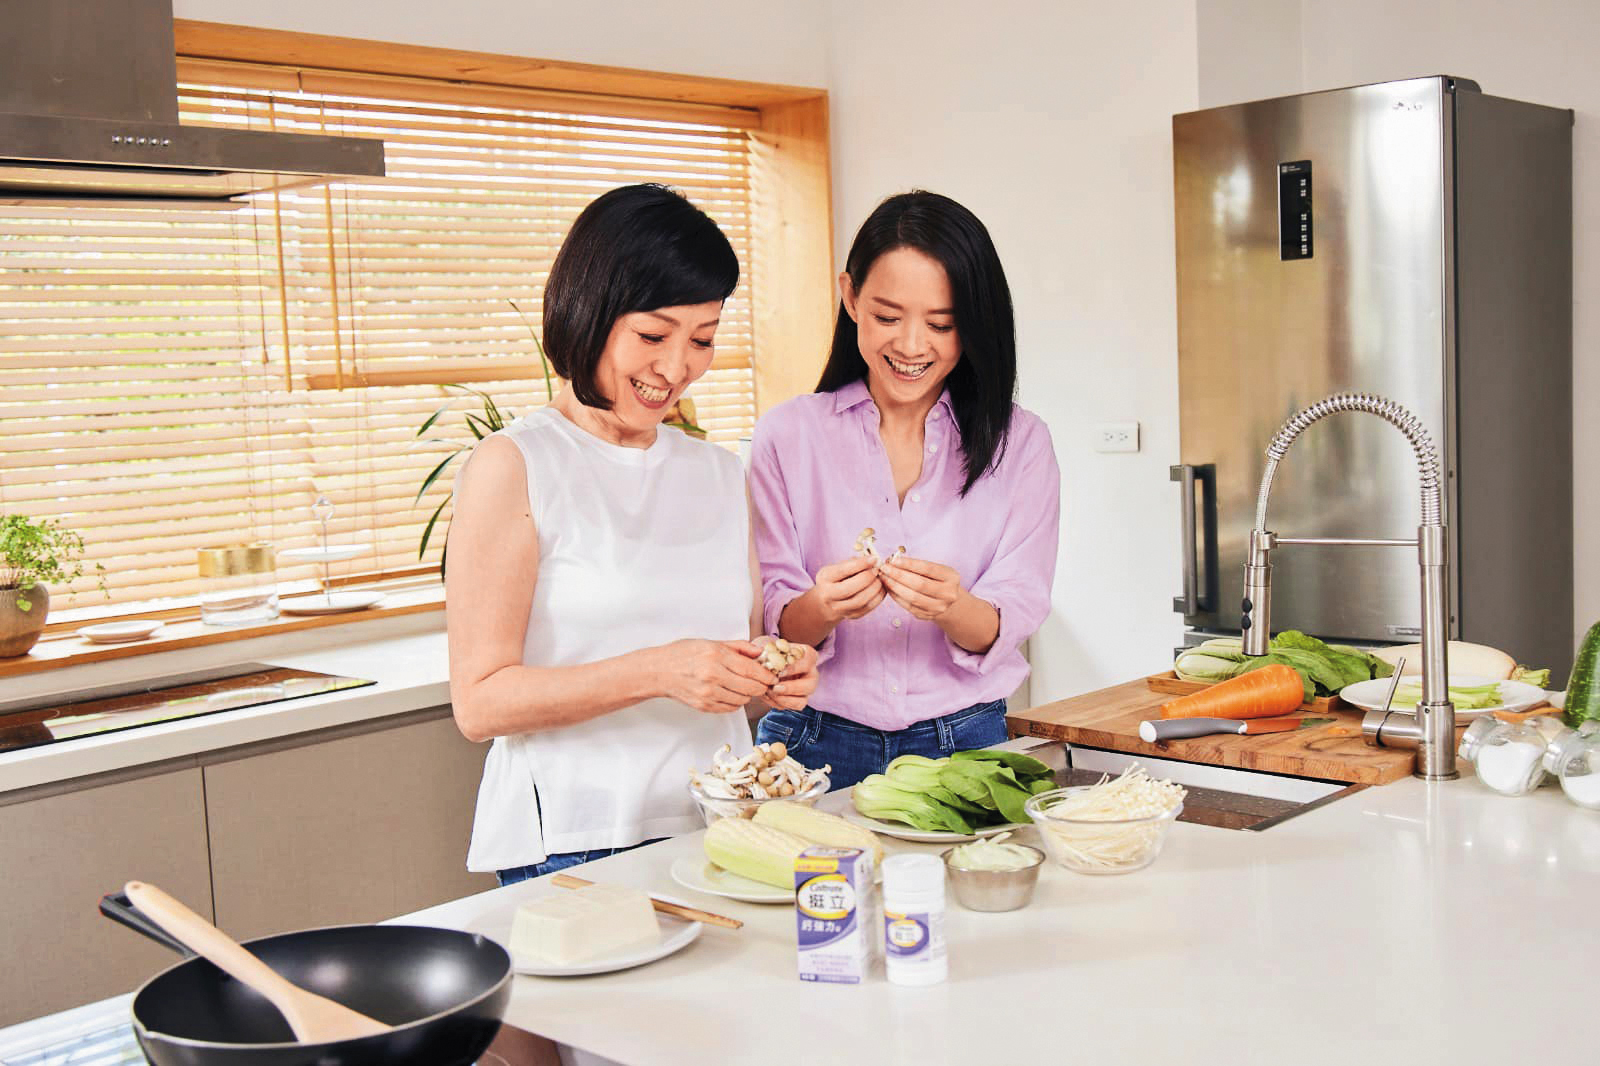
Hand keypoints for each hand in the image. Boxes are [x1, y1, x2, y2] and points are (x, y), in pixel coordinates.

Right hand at [652, 639, 777, 713]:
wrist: (659, 671)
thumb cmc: (683, 654)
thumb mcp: (710, 642)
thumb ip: (738, 647)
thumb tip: (760, 652)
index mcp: (716, 656)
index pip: (751, 670)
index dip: (766, 675)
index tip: (772, 676)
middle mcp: (713, 676)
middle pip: (751, 688)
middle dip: (761, 686)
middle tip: (763, 682)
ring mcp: (708, 694)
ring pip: (742, 700)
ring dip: (747, 694)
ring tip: (742, 685)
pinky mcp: (704, 706)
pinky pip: (731, 708)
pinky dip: (735, 701)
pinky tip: (730, 692)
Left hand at [759, 641, 818, 711]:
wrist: (766, 661)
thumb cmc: (770, 651)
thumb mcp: (767, 644)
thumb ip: (764, 648)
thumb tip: (758, 654)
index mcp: (808, 656)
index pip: (807, 661)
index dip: (794, 668)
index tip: (780, 670)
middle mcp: (811, 673)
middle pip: (810, 685)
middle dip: (791, 688)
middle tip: (775, 687)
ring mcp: (805, 689)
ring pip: (802, 701)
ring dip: (784, 700)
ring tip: (769, 693)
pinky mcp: (797, 700)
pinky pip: (790, 707)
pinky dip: (777, 703)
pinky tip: (766, 696)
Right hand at [812, 555, 886, 622]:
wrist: (827, 599)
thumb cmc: (837, 578)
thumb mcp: (838, 567)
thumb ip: (853, 563)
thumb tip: (873, 561)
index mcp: (825, 578)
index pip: (842, 571)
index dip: (860, 564)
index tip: (873, 559)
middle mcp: (828, 595)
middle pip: (850, 589)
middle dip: (868, 578)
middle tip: (877, 570)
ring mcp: (839, 608)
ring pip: (860, 600)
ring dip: (875, 588)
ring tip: (879, 579)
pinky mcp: (851, 615)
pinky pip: (868, 607)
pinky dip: (878, 597)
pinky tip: (881, 588)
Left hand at [878, 556, 963, 620]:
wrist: (946, 598)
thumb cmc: (936, 579)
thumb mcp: (934, 569)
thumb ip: (917, 565)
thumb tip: (893, 561)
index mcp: (951, 577)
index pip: (928, 568)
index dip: (909, 564)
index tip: (893, 560)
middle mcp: (948, 594)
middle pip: (919, 584)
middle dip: (898, 575)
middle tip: (884, 569)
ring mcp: (939, 607)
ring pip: (912, 597)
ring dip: (895, 586)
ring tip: (884, 578)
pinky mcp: (928, 616)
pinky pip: (908, 606)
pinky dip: (896, 596)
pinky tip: (889, 588)